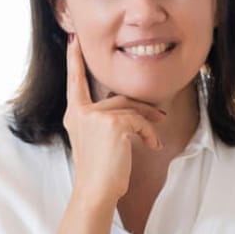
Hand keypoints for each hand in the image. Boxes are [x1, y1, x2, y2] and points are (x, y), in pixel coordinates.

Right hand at [63, 34, 165, 207]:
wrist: (95, 193)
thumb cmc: (99, 174)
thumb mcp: (98, 143)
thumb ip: (105, 122)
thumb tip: (133, 112)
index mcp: (74, 116)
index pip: (75, 82)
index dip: (74, 61)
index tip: (73, 40)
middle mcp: (81, 113)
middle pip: (118, 98)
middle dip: (143, 107)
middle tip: (161, 115)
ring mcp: (95, 116)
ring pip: (131, 109)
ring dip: (150, 121)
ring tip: (158, 135)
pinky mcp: (113, 123)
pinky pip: (139, 121)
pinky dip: (150, 133)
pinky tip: (153, 146)